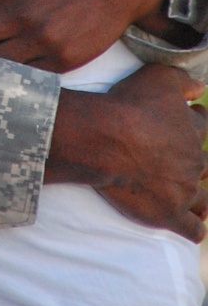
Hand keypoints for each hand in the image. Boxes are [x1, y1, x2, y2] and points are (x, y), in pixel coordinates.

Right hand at [48, 65, 207, 241]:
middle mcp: (195, 161)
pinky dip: (194, 228)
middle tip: (176, 159)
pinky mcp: (170, 214)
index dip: (194, 121)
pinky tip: (191, 226)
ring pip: (203, 201)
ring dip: (198, 199)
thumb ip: (185, 80)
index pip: (203, 125)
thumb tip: (201, 87)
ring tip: (188, 197)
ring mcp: (184, 191)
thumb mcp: (160, 77)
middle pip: (203, 165)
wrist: (107, 138)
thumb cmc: (131, 104)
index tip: (184, 120)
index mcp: (194, 130)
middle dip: (194, 162)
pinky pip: (193, 229)